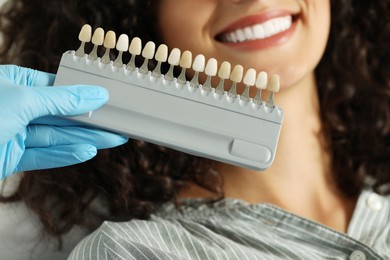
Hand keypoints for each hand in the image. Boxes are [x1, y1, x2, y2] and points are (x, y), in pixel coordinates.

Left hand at [0, 65, 127, 178]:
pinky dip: (66, 155)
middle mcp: (16, 107)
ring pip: (57, 136)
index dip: (85, 94)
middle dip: (90, 120)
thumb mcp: (23, 100)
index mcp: (14, 83)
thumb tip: (96, 94)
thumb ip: (62, 99)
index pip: (58, 87)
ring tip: (115, 139)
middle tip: (118, 123)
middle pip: (61, 114)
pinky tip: (88, 151)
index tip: (109, 99)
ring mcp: (15, 133)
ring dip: (86, 139)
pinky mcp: (12, 158)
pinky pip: (44, 156)